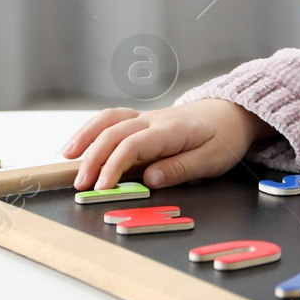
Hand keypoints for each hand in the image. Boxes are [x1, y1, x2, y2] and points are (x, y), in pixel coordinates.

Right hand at [58, 99, 275, 191]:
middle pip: (114, 132)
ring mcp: (146, 117)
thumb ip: (181, 169)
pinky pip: (112, 119)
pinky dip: (92, 128)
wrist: (232, 112)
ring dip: (85, 136)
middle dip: (92, 157)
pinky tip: (79, 143)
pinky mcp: (142, 120)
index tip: (102, 188)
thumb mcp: (212, 160)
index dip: (114, 166)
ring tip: (66, 156)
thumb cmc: (224, 138)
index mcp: (170, 130)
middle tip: (80, 184)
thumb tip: (149, 179)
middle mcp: (153, 119)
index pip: (133, 144)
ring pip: (108, 119)